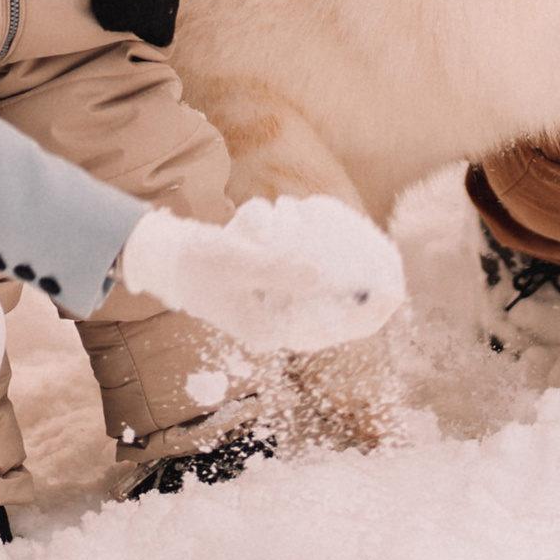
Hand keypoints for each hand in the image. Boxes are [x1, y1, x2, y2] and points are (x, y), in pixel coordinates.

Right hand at [119, 195, 404, 353]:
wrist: (164, 257)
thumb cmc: (198, 261)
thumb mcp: (240, 261)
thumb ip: (280, 270)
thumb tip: (324, 275)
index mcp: (275, 331)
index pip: (336, 329)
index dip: (369, 311)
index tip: (395, 288)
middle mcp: (279, 325)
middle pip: (337, 313)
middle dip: (362, 287)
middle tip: (390, 263)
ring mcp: (274, 308)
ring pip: (324, 292)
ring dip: (333, 265)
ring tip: (337, 236)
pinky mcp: (269, 289)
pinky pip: (306, 276)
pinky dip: (314, 255)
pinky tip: (312, 228)